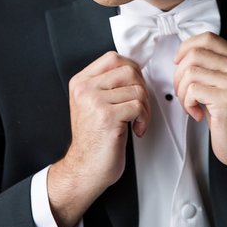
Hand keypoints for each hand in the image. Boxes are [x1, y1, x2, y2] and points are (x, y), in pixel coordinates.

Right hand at [48, 51, 149, 226]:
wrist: (85, 168)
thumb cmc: (95, 138)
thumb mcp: (94, 104)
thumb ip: (108, 84)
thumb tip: (135, 70)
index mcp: (81, 82)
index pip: (114, 58)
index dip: (132, 70)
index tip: (134, 88)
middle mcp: (85, 89)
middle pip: (129, 71)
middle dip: (142, 89)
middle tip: (138, 108)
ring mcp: (94, 101)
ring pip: (137, 89)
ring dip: (145, 107)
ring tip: (137, 121)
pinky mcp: (106, 116)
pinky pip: (139, 106)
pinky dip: (144, 119)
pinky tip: (136, 129)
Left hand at [174, 32, 226, 213]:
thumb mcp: (225, 84)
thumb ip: (212, 65)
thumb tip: (183, 53)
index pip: (207, 38)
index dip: (186, 47)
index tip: (179, 63)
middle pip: (194, 54)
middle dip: (179, 75)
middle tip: (185, 93)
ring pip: (190, 72)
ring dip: (182, 92)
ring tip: (191, 104)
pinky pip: (192, 90)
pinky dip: (187, 103)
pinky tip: (197, 114)